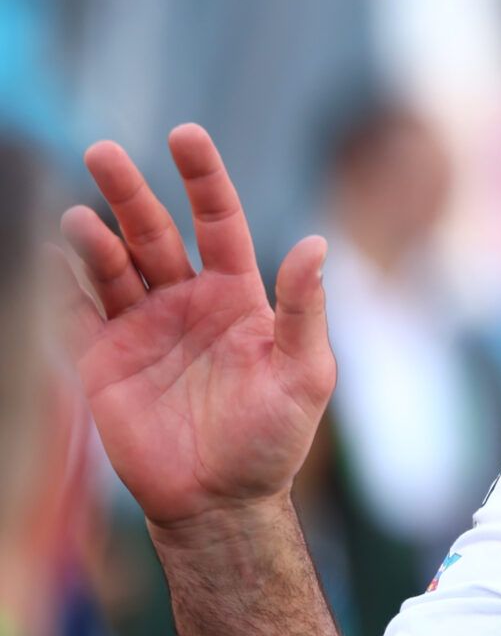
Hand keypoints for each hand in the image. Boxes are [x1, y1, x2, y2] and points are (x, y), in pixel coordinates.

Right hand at [52, 124, 334, 527]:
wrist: (222, 501)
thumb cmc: (273, 439)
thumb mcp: (305, 374)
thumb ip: (304, 310)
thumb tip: (316, 242)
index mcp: (238, 296)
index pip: (218, 221)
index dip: (203, 178)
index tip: (185, 135)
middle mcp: (187, 301)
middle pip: (155, 232)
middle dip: (130, 192)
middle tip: (104, 152)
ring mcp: (143, 328)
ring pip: (112, 266)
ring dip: (94, 238)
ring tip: (78, 218)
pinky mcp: (105, 361)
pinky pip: (77, 313)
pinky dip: (61, 285)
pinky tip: (49, 255)